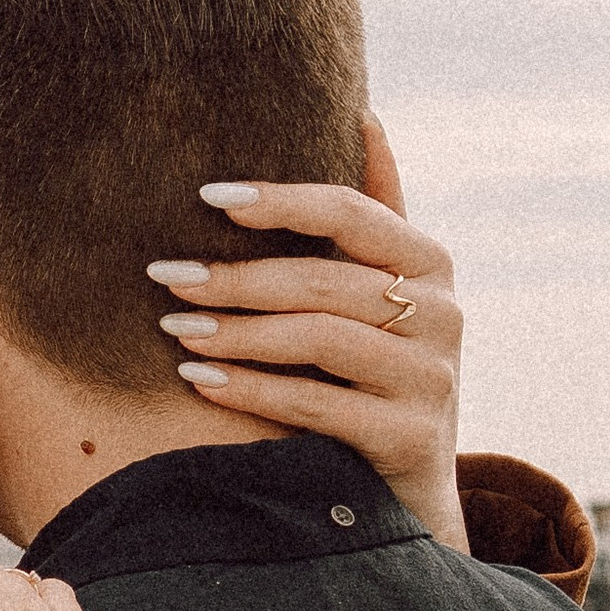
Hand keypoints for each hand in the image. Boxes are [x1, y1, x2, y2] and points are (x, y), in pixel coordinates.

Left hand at [147, 116, 466, 550]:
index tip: (209, 197)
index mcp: (430, 264)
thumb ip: (375, 214)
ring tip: (176, 329)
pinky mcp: (410, 439)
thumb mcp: (386, 293)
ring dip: (237, 333)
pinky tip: (200, 381)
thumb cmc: (376, 376)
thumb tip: (365, 115)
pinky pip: (317, 406)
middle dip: (237, 278)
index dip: (282, 199)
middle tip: (166, 276)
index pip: (353, 212)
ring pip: (320, 340)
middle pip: (324, 281)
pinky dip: (252, 391)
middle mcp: (443, 316)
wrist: (408, 495)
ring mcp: (432, 381)